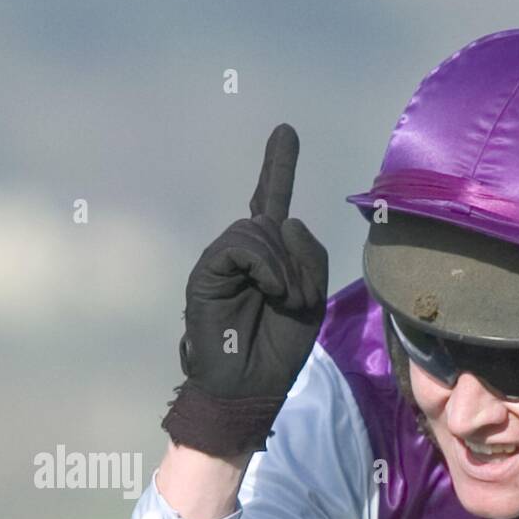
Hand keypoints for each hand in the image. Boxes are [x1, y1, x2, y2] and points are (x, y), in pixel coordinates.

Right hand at [163, 124, 329, 456]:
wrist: (249, 387)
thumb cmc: (278, 349)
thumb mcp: (311, 299)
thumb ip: (308, 255)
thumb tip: (281, 221)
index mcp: (269, 258)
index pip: (271, 203)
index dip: (277, 167)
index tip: (285, 131)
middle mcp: (243, 253)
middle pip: (278, 221)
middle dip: (300, 261)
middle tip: (298, 299)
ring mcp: (222, 261)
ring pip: (260, 230)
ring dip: (284, 268)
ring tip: (283, 300)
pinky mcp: (207, 271)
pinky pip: (243, 245)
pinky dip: (266, 266)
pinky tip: (270, 291)